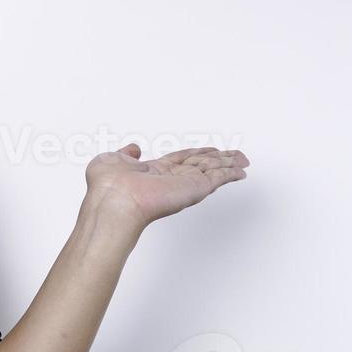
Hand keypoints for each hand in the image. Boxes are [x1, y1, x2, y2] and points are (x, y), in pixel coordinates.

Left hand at [85, 143, 250, 228]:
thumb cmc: (107, 187)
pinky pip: (217, 178)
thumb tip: (134, 149)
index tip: (209, 150)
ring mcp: (184, 184)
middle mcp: (172, 179)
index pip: (181, 159)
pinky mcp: (194, 189)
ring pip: (212, 170)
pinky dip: (230, 173)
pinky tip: (241, 170)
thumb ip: (125, 153)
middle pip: (201, 164)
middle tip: (235, 156)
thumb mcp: (111, 160)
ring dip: (229, 164)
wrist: (114, 202)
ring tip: (244, 160)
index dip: (196, 154)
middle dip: (218, 159)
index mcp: (154, 171)